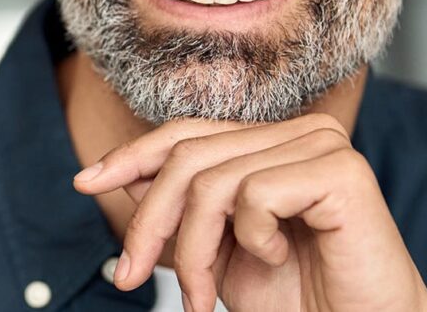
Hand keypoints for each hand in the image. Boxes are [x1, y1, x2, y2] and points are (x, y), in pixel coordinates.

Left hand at [72, 114, 426, 311]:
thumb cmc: (299, 300)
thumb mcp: (218, 252)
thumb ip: (182, 211)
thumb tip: (118, 176)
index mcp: (272, 143)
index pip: (186, 132)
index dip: (131, 155)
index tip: (85, 182)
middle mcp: (299, 133)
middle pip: (189, 156)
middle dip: (150, 224)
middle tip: (133, 279)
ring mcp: (322, 145)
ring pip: (213, 181)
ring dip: (193, 252)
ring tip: (204, 298)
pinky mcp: (341, 171)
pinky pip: (256, 194)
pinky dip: (252, 240)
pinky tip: (277, 259)